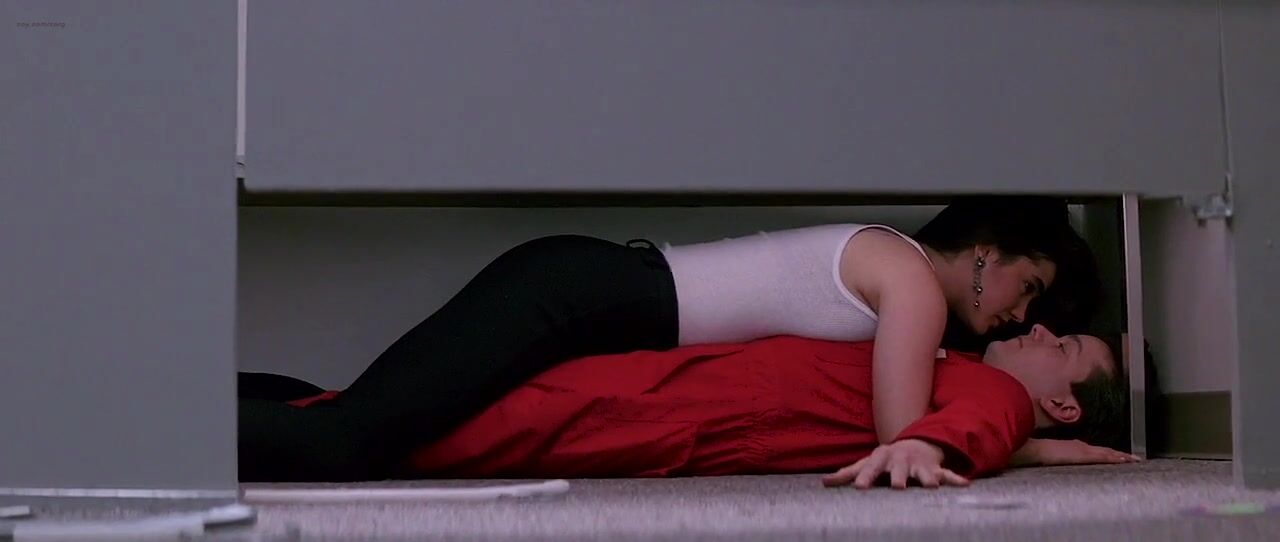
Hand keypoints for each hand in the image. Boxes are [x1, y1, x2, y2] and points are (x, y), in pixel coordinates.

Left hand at [822, 439, 969, 489]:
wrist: (914, 444)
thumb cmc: (885, 460)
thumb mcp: (866, 463)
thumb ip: (847, 474)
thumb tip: (824, 483)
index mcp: (881, 459)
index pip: (871, 468)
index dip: (865, 477)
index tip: (859, 488)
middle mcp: (901, 461)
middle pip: (899, 470)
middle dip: (898, 477)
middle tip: (897, 486)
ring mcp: (919, 465)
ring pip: (924, 473)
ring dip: (928, 478)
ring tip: (932, 486)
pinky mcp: (935, 470)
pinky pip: (948, 474)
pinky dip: (956, 479)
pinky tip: (965, 485)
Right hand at [1011, 438, 1141, 466]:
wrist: (1037, 450)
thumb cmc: (1041, 454)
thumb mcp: (1052, 455)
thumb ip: (1057, 455)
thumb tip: (1058, 459)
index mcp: (1076, 447)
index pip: (1096, 451)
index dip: (1109, 453)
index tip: (1119, 456)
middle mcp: (1083, 447)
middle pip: (1105, 451)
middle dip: (1120, 454)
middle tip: (1135, 458)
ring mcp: (1085, 450)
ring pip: (1107, 453)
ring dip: (1121, 456)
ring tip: (1135, 460)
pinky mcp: (1085, 455)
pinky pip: (1103, 457)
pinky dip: (1114, 458)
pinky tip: (1123, 460)